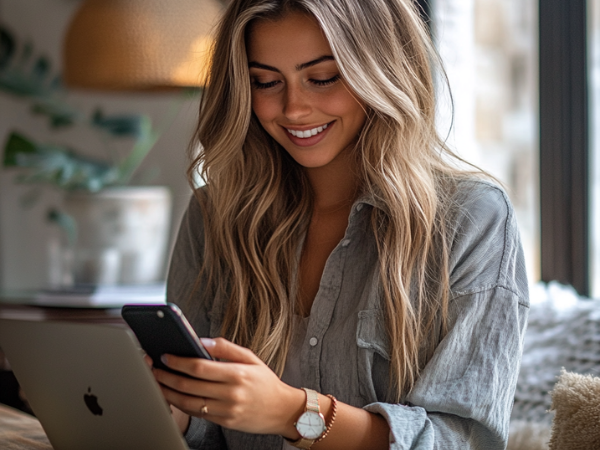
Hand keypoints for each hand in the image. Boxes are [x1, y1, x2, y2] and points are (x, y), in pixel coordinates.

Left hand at [151, 338, 304, 436]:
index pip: (200, 367)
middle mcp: (231, 393)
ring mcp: (227, 410)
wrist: (283, 410)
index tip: (166, 356)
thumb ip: (226, 347)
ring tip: (158, 383)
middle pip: (190, 385)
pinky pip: (198, 413)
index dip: (179, 361)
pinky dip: (182, 405)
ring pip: (189, 402)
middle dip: (167, 377)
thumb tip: (202, 340)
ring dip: (169, 393)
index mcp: (237, 374)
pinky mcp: (224, 422)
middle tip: (154, 369)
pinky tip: (173, 396)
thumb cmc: (265, 382)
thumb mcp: (251, 358)